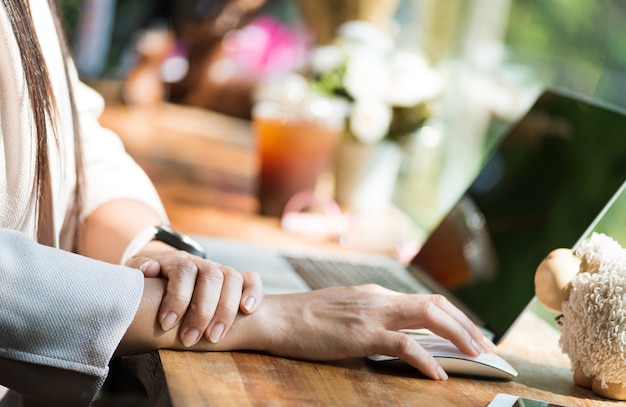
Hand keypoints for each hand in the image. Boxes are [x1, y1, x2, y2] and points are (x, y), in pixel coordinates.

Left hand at [125, 245, 263, 346]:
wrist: (164, 269)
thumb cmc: (149, 280)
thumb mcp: (135, 274)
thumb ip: (138, 270)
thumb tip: (149, 270)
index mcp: (177, 261)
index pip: (183, 271)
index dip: (177, 297)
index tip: (166, 323)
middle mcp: (202, 264)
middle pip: (211, 276)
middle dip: (203, 311)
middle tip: (191, 340)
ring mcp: (220, 271)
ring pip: (232, 278)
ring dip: (226, 309)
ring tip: (215, 337)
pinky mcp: (234, 281)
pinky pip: (252, 279)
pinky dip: (253, 292)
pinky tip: (248, 310)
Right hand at [238, 284, 493, 379]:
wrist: (277, 317)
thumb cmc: (306, 319)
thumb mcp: (344, 313)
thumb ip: (371, 321)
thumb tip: (393, 338)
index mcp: (376, 294)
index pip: (426, 301)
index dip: (455, 317)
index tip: (472, 334)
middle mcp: (379, 298)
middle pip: (436, 306)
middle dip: (467, 326)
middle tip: (487, 347)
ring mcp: (372, 314)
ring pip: (429, 318)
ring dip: (459, 336)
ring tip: (477, 356)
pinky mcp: (361, 334)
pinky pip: (403, 344)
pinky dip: (426, 359)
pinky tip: (437, 375)